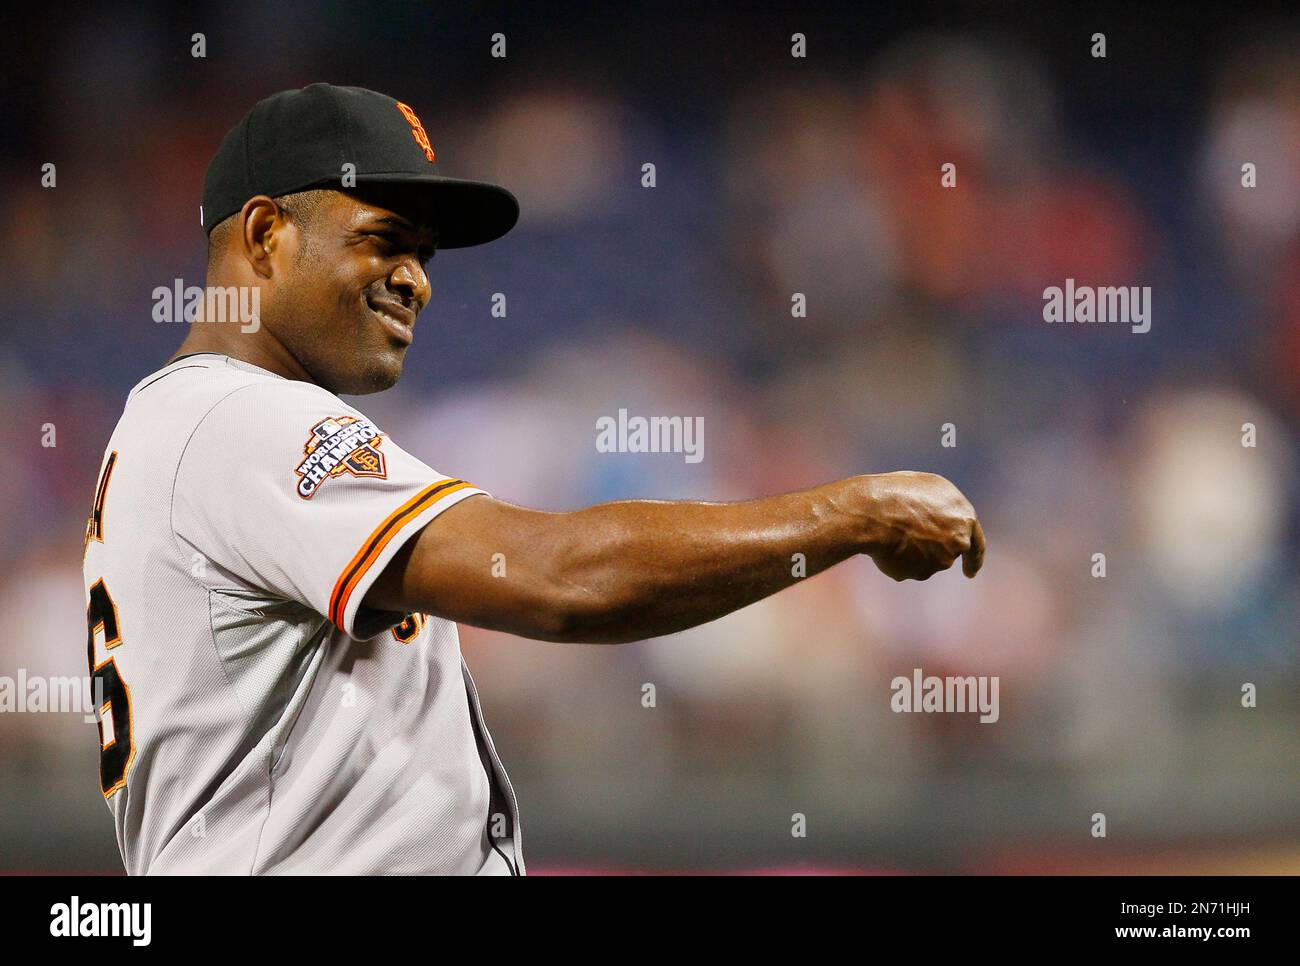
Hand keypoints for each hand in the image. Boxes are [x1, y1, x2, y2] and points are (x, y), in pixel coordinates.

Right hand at [859, 471, 984, 580]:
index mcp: (965, 518)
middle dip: (934, 552)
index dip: (974, 559)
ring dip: (911, 552)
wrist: (874, 512)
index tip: (970, 573)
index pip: (976, 544)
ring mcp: (941, 560)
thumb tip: (942, 520)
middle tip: (912, 543)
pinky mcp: (921, 573)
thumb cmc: (898, 493)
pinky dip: (898, 560)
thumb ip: (943, 509)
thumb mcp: (928, 489)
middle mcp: (958, 542)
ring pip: (925, 561)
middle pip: (947, 552)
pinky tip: (885, 545)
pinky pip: (907, 569)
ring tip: (890, 531)